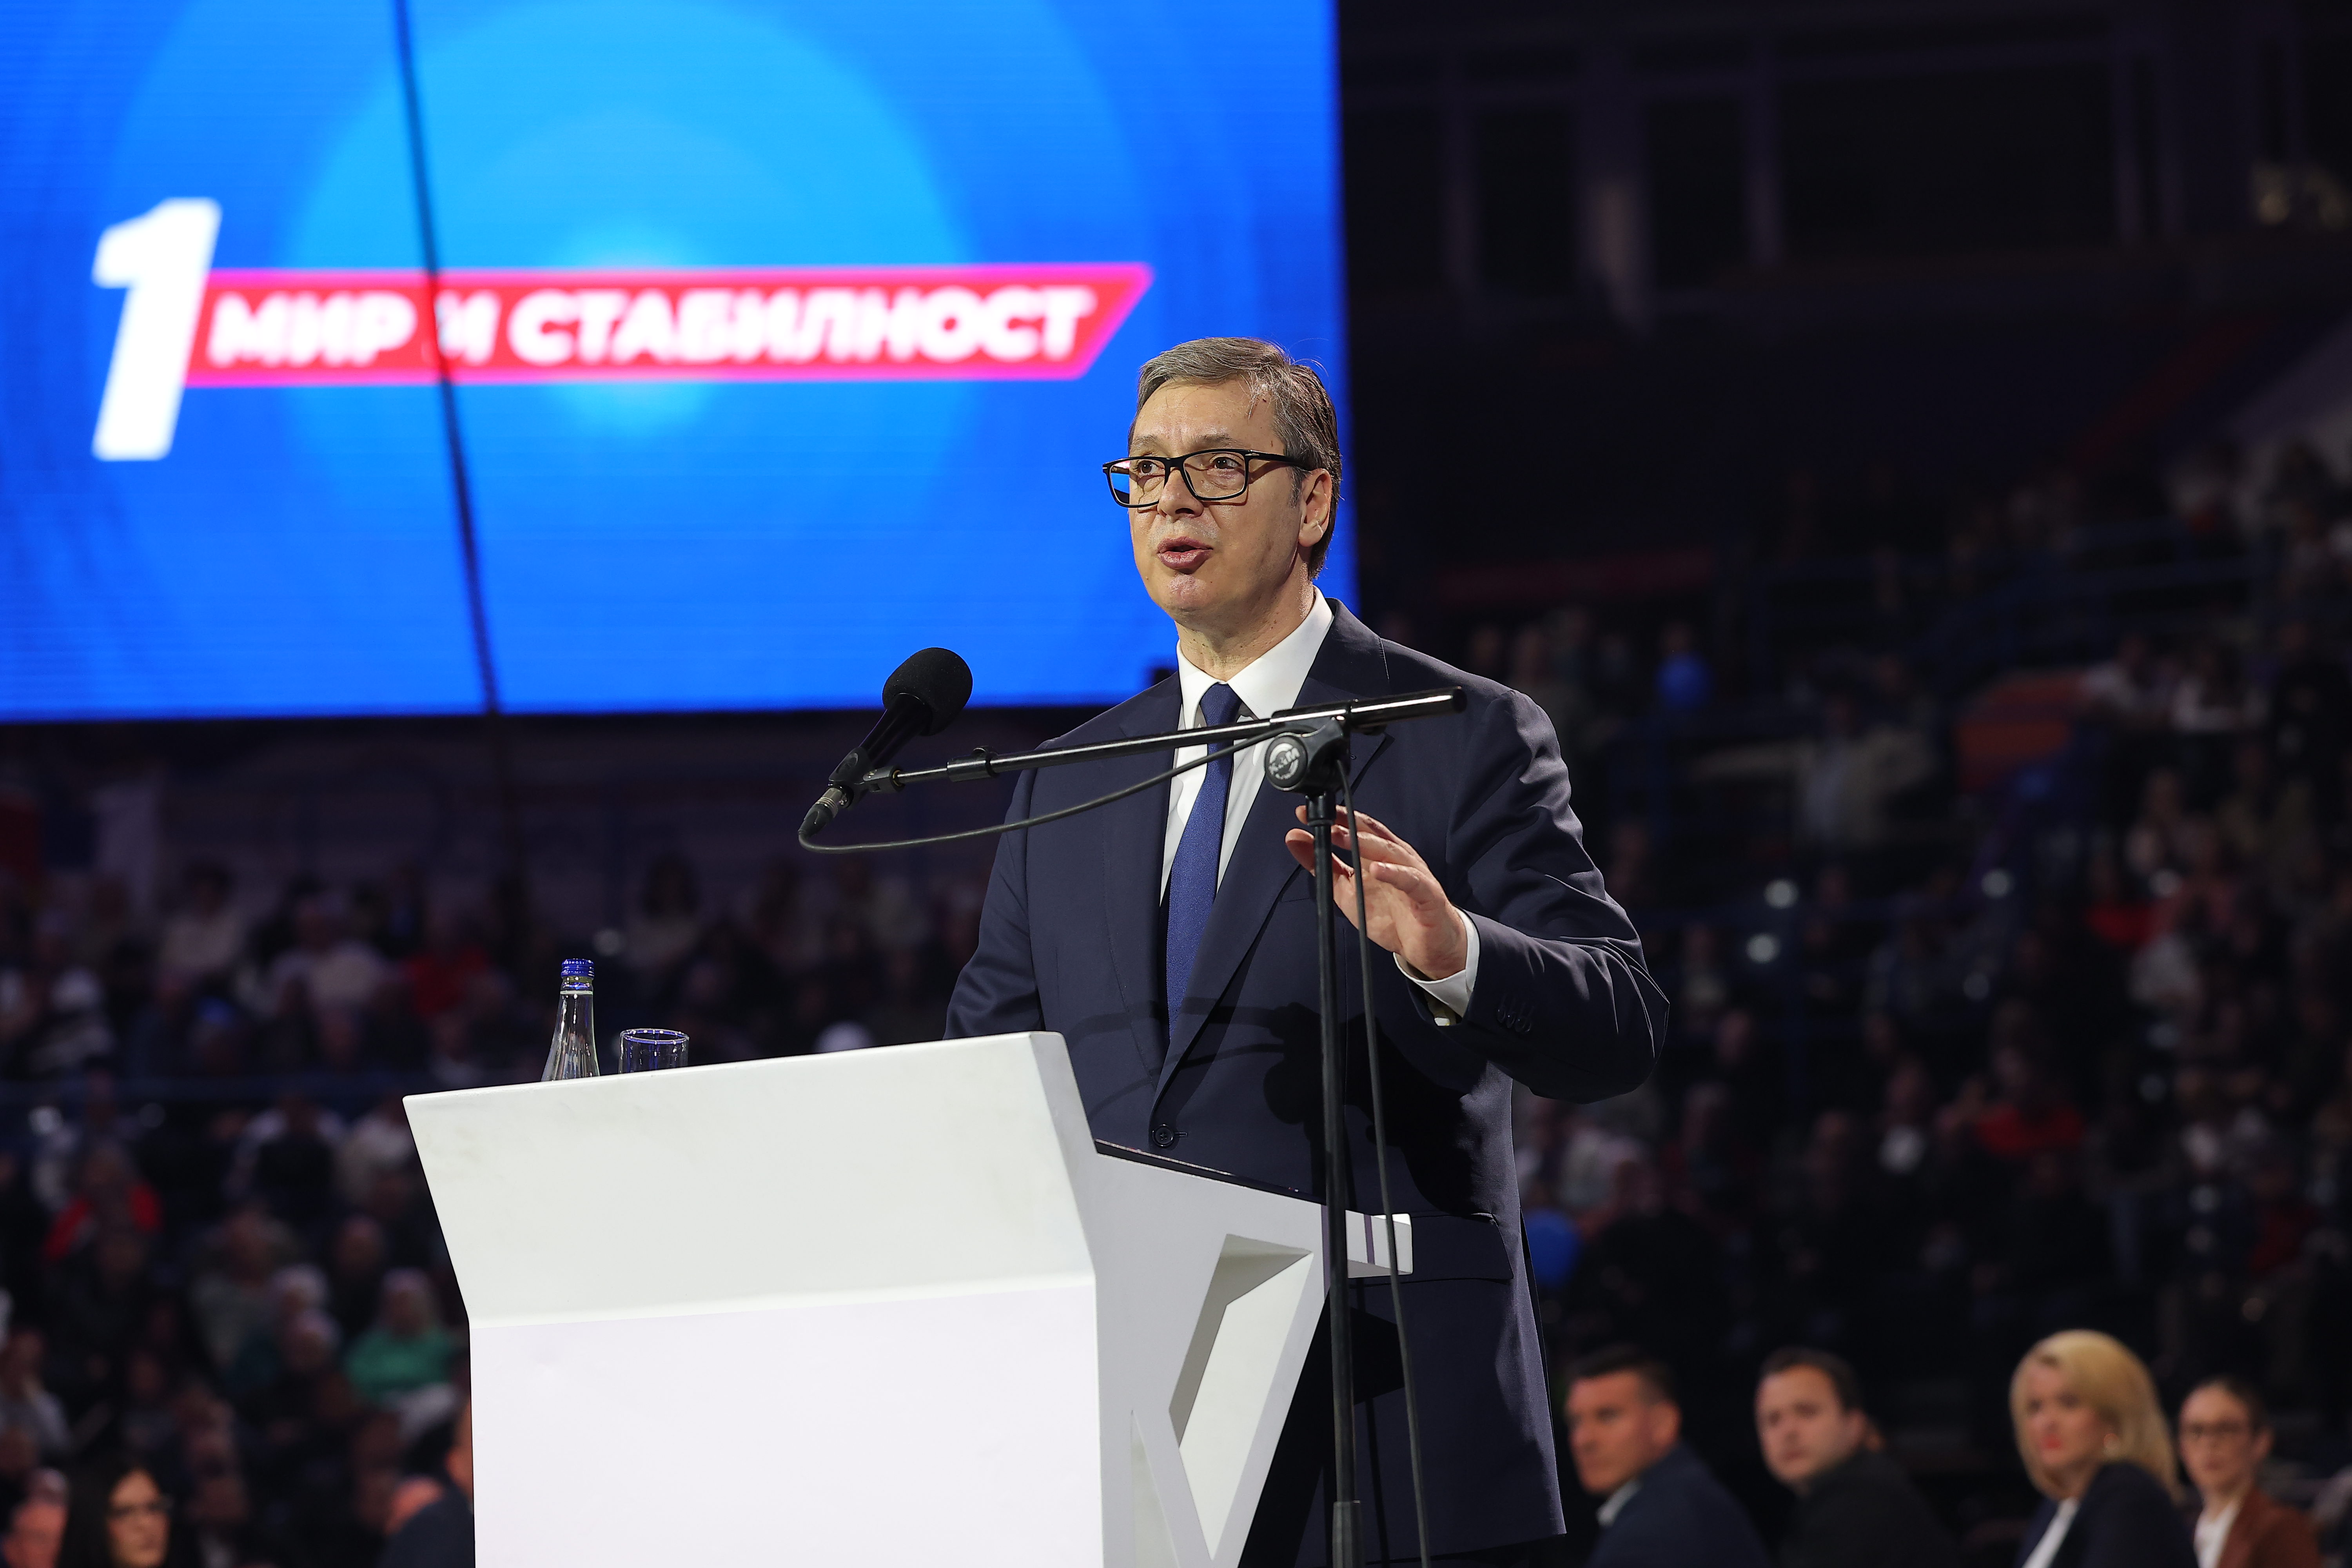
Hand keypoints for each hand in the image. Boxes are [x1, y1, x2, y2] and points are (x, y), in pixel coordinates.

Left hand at [1284, 807, 1467, 979]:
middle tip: (1323, 819)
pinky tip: (1378, 870)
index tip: (1306, 813)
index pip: (1356, 828)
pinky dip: (1395, 873)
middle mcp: (1397, 858)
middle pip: (1373, 834)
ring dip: (1366, 843)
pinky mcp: (1427, 894)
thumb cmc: (1391, 914)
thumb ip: (1322, 866)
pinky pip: (1411, 881)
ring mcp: (1414, 874)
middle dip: (1346, 824)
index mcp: (1379, 854)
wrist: (1426, 946)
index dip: (1333, 818)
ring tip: (1342, 837)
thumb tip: (1295, 838)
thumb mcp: (1346, 890)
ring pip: (1391, 852)